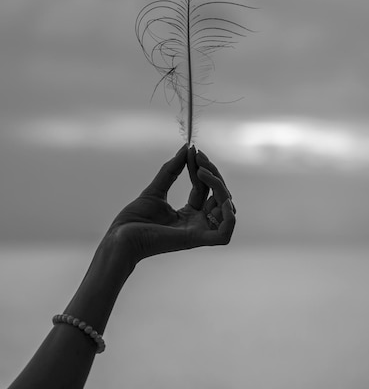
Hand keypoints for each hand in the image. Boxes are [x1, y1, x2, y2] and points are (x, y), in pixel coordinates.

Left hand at [107, 144, 235, 264]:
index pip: (205, 189)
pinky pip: (225, 234)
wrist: (121, 237)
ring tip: (202, 172)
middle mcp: (197, 224)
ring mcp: (198, 232)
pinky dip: (229, 216)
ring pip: (226, 211)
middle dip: (213, 173)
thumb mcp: (156, 189)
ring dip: (221, 188)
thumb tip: (186, 147)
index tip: (193, 151)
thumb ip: (171, 170)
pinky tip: (217, 195)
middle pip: (220, 197)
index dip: (202, 168)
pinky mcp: (196, 240)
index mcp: (188, 215)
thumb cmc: (134, 219)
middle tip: (198, 156)